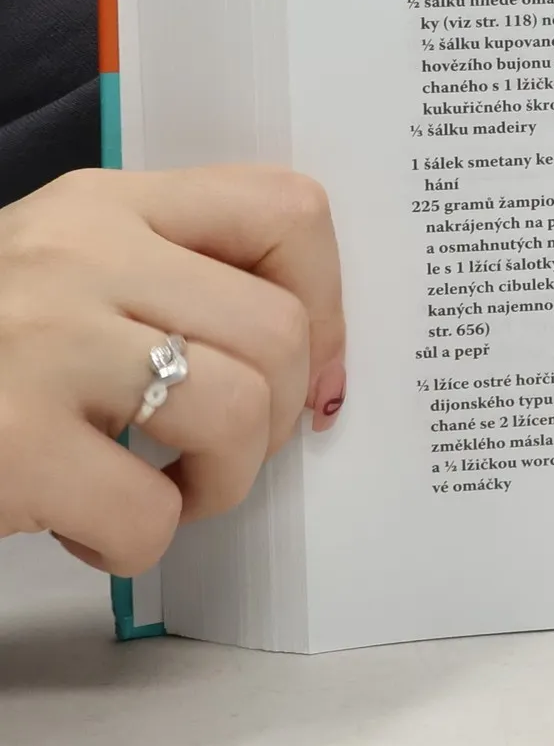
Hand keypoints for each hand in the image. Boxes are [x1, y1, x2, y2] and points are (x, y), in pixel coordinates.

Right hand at [0, 165, 344, 575]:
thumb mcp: (64, 275)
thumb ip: (170, 280)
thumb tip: (314, 354)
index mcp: (105, 204)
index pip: (286, 211)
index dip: (330, 301)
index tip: (316, 371)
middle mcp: (79, 254)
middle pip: (280, 330)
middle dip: (280, 417)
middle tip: (218, 453)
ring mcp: (41, 343)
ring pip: (241, 412)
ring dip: (222, 482)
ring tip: (160, 490)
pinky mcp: (9, 440)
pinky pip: (151, 510)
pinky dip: (137, 541)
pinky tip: (84, 525)